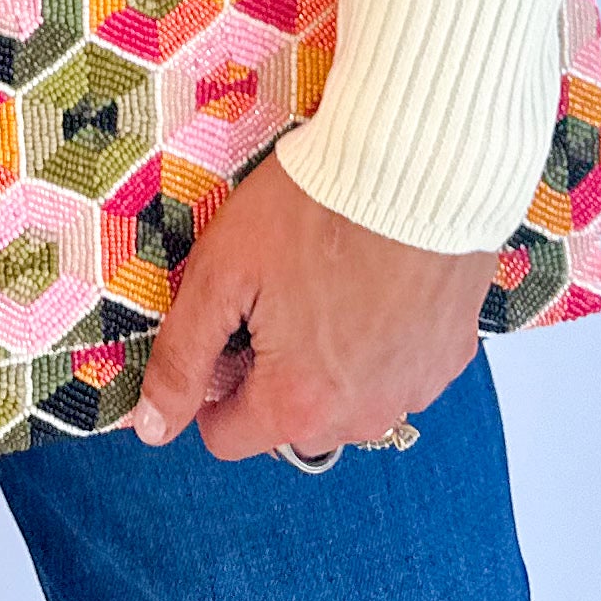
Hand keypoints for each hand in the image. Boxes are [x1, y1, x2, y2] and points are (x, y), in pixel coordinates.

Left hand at [131, 152, 496, 463]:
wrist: (417, 164)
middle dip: (273, 370)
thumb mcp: (222, 274)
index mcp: (300, 405)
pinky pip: (397, 369)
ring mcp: (414, 389)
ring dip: (331, 360)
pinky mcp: (449, 356)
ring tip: (330, 280)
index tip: (224, 325)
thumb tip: (151, 427)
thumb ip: (182, 359)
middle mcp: (363, 417)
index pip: (227, 436)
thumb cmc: (316, 209)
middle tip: (277, 293)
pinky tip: (376, 282)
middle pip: (290, 419)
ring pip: (346, 398)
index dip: (211, 381)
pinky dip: (381, 340)